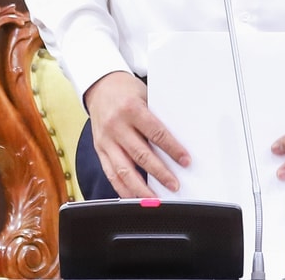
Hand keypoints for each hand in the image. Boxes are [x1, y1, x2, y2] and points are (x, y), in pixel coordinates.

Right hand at [83, 71, 191, 197]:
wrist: (99, 86)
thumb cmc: (126, 91)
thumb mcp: (145, 95)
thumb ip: (156, 118)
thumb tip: (176, 142)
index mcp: (131, 109)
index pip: (156, 133)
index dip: (172, 148)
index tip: (185, 160)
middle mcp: (116, 126)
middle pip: (141, 154)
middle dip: (160, 172)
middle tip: (174, 185)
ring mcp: (105, 140)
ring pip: (123, 170)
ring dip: (141, 188)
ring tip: (155, 199)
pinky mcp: (99, 149)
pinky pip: (110, 173)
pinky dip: (123, 188)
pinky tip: (134, 197)